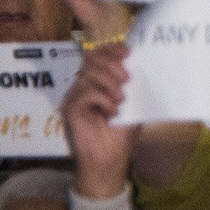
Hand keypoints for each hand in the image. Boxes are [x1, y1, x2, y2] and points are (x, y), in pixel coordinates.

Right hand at [61, 45, 136, 198]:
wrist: (109, 160)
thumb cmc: (120, 133)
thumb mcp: (132, 103)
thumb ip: (131, 83)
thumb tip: (140, 61)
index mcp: (95, 83)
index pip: (96, 55)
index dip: (111, 49)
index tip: (127, 52)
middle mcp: (81, 88)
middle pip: (91, 59)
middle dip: (113, 65)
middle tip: (127, 80)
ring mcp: (74, 98)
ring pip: (89, 74)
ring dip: (110, 84)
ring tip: (121, 100)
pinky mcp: (69, 109)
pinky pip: (86, 92)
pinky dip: (103, 98)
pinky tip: (112, 111)